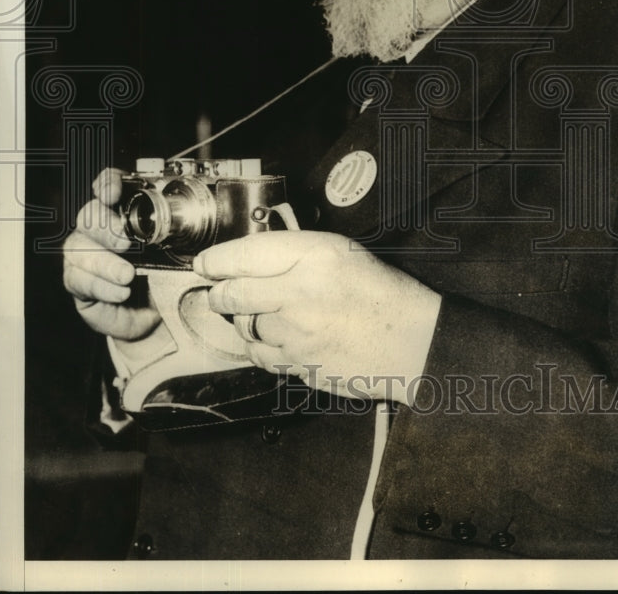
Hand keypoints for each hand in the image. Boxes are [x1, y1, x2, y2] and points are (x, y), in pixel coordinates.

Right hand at [63, 168, 162, 345]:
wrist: (155, 314)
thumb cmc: (164, 277)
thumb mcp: (176, 255)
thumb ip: (179, 241)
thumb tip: (195, 235)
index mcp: (124, 215)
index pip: (108, 188)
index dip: (107, 184)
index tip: (113, 192)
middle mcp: (100, 231)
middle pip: (89, 216)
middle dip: (106, 227)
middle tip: (126, 242)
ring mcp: (84, 256)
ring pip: (79, 249)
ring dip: (104, 262)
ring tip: (127, 275)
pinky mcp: (78, 283)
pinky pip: (78, 280)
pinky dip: (101, 286)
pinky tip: (121, 292)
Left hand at [193, 230, 440, 406]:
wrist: (411, 339)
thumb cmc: (380, 292)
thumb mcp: (341, 251)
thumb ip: (294, 251)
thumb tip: (248, 258)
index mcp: (314, 256)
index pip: (246, 254)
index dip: (217, 259)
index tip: (206, 263)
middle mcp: (301, 294)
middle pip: (234, 295)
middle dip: (219, 294)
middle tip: (218, 292)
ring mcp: (299, 335)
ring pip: (247, 328)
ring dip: (246, 322)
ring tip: (259, 315)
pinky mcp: (301, 366)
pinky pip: (264, 358)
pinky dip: (262, 349)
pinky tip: (276, 339)